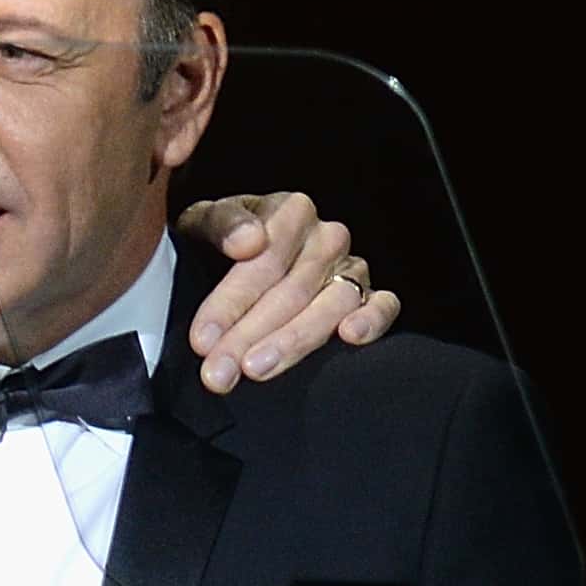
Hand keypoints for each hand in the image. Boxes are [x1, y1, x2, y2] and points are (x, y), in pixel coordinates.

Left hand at [174, 191, 400, 392]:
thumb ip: (222, 224)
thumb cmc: (220, 241)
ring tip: (256, 369)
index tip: (201, 340)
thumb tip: (249, 241)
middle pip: (292, 290)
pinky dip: (372, 319)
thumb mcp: (205, 223)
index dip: (230, 302)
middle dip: (248, 336)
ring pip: (333, 303)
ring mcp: (350, 267)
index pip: (263, 260)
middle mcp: (326, 237)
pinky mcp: (369, 295)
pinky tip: (350, 336)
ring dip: (294, 340)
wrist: (237, 253)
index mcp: (289, 211)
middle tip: (217, 373)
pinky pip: (383, 305)